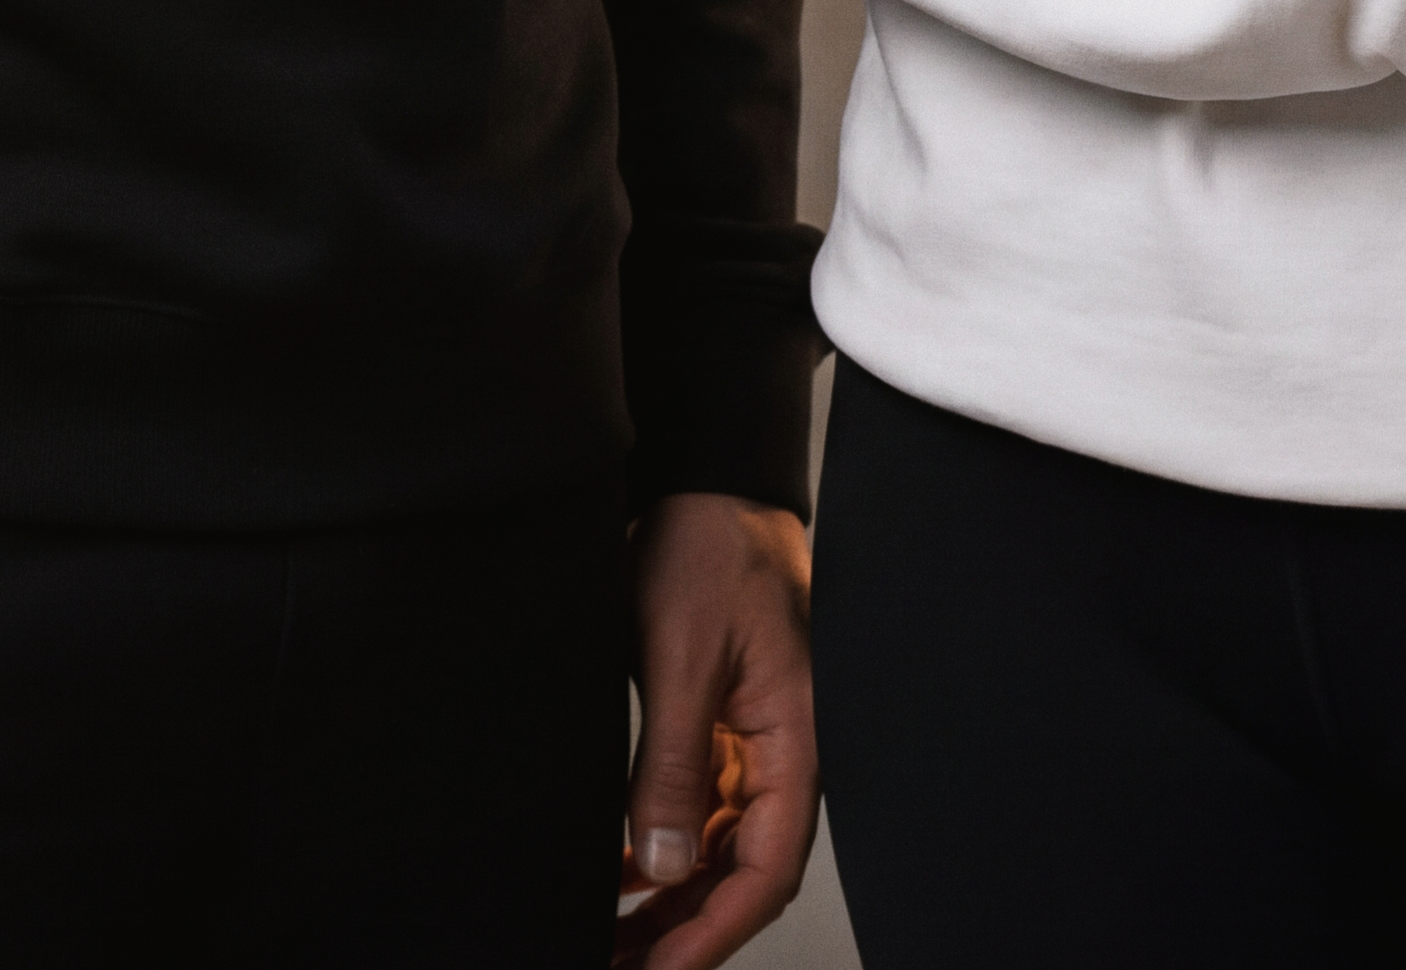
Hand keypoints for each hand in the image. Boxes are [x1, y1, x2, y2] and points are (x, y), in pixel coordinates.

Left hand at [617, 490, 816, 964]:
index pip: (765, 872)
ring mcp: (754, 745)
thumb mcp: (683, 656)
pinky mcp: (724, 729)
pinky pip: (701, 811)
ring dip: (669, 899)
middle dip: (682, 932)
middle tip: (615, 967)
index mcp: (796, 744)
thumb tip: (662, 861)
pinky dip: (662, 849)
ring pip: (718, 851)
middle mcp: (783, 757)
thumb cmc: (712, 551)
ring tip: (610, 938)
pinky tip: (619, 875)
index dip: (710, 934)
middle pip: (741, 874)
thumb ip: (675, 763)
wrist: (708, 483)